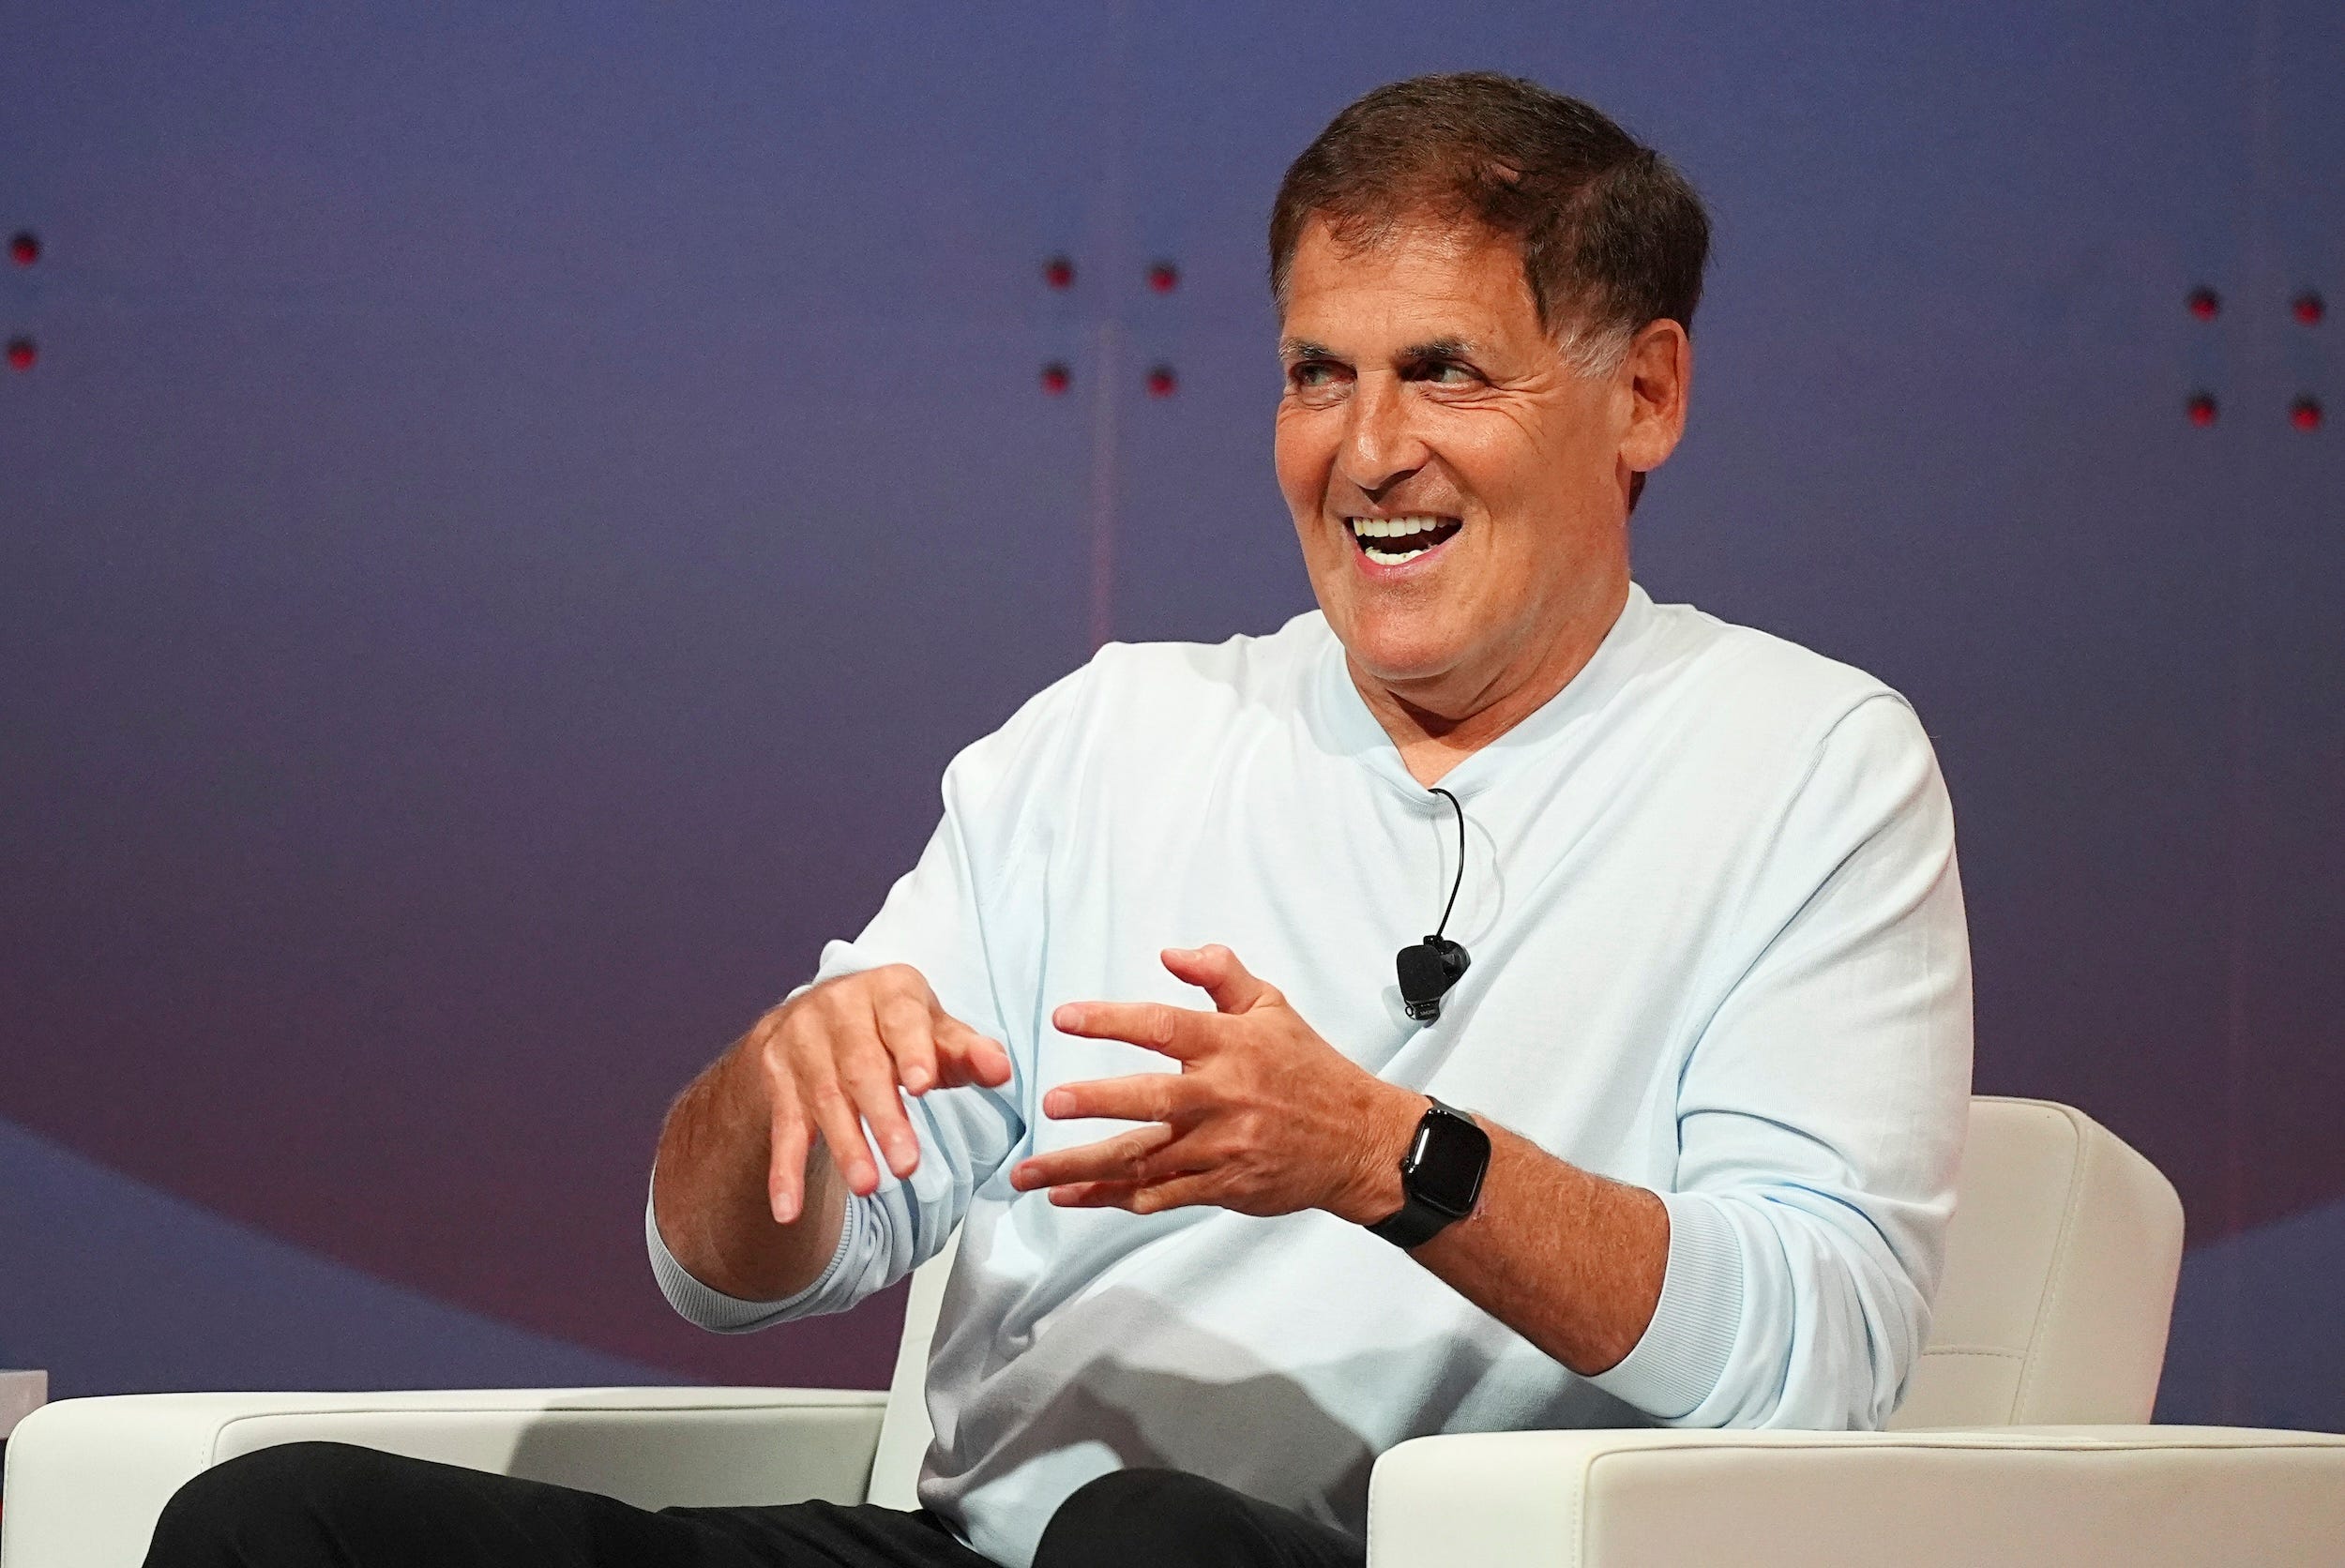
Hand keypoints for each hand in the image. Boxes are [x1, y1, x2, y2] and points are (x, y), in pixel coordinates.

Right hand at [750, 965, 1011, 1221]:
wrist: (814, 1019)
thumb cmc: (893, 1030)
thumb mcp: (933, 1032)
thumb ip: (969, 1052)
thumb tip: (1002, 1071)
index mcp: (888, 991)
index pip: (902, 1020)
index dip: (914, 1052)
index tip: (925, 1086)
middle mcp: (838, 1009)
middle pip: (863, 1068)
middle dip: (885, 1118)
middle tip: (908, 1166)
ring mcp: (801, 1044)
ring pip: (825, 1100)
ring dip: (846, 1147)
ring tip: (867, 1187)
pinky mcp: (777, 1079)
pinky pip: (783, 1129)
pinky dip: (785, 1171)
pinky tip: (788, 1208)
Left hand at [1009, 945, 1420, 1220]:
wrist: (1358, 1142)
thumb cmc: (1310, 1071)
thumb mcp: (1273, 1007)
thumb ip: (1220, 974)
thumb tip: (1171, 953)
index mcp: (1230, 1047)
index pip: (1162, 1025)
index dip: (1111, 1020)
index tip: (1064, 1017)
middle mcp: (1222, 1098)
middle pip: (1149, 1101)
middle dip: (1095, 1103)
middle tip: (1049, 1102)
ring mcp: (1220, 1148)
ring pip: (1142, 1160)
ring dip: (1082, 1168)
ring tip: (1030, 1173)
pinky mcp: (1220, 1186)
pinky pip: (1157, 1196)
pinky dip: (1111, 1198)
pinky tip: (1071, 1197)